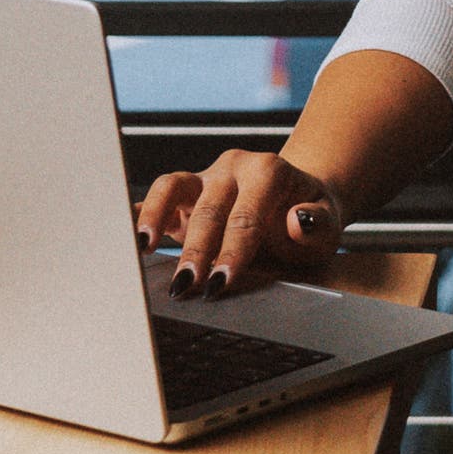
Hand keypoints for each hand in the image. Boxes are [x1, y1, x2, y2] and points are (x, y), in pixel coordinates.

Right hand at [135, 150, 343, 298]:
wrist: (300, 200)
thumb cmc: (312, 217)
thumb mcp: (328, 225)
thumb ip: (317, 223)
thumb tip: (296, 220)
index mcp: (269, 171)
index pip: (246, 215)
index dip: (232, 250)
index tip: (221, 281)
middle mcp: (233, 167)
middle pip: (208, 208)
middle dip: (196, 250)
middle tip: (186, 286)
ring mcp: (205, 177)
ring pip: (172, 186)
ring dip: (155, 219)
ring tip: (142, 251)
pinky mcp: (186, 192)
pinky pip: (158, 195)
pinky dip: (140, 212)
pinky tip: (123, 235)